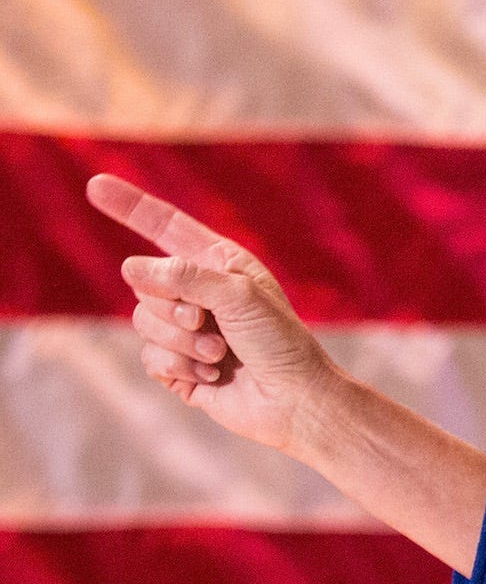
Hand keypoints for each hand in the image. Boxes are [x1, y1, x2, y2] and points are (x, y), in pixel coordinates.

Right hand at [87, 173, 337, 455]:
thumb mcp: (238, 295)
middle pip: (144, 282)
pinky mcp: (177, 365)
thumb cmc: (279, 341)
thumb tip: (131, 267)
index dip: (130, 206)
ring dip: (181, 342)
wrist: (293, 400)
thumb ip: (184, 276)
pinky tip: (213, 375)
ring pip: (143, 322)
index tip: (95, 184)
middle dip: (173, 307)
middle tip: (210, 324)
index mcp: (218, 263)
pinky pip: (150, 357)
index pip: (165, 226)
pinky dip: (179, 367)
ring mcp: (185, 329)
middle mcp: (198, 291)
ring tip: (220, 353)